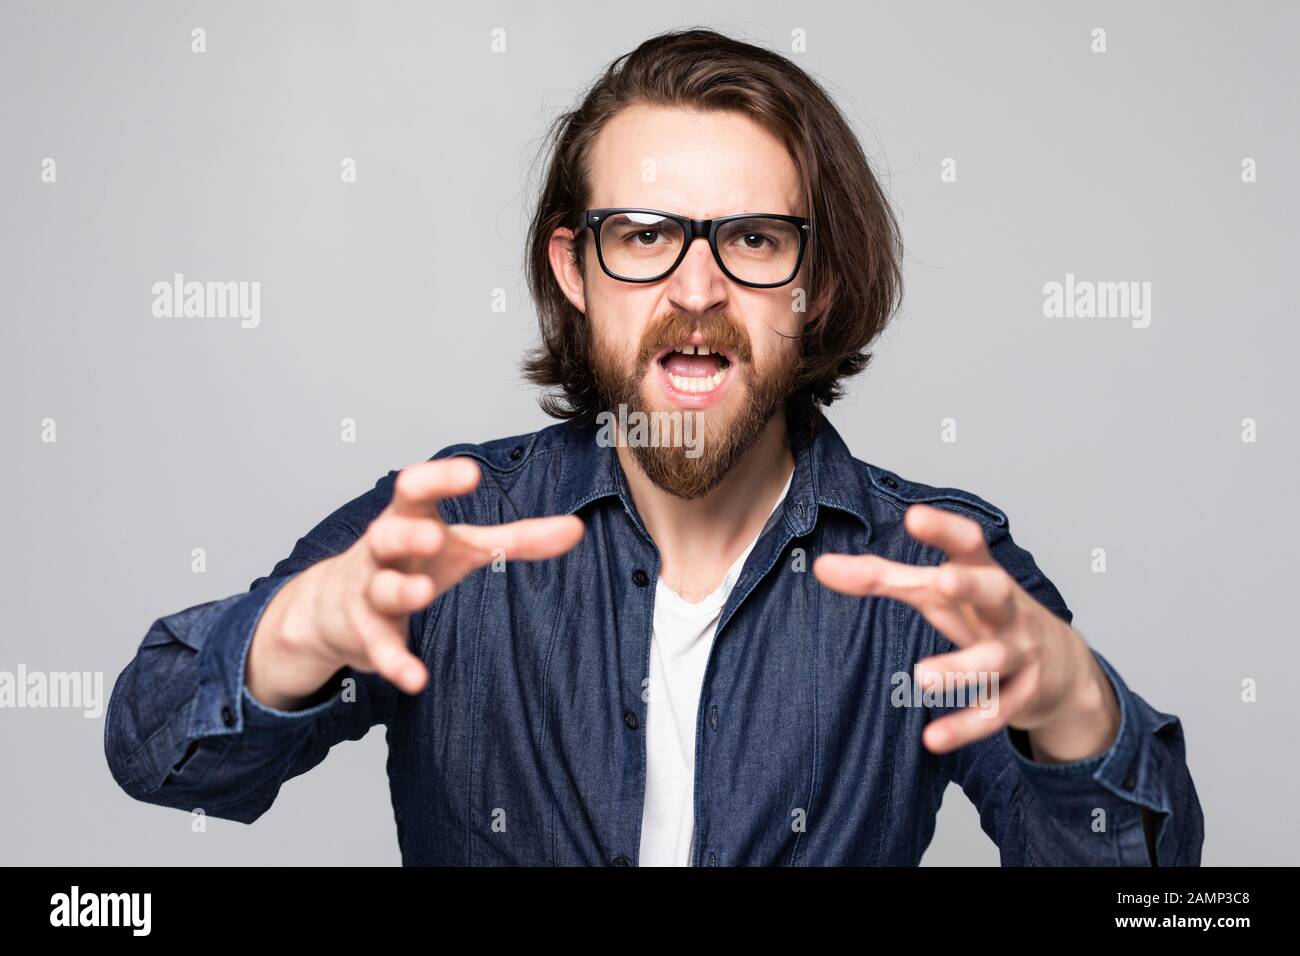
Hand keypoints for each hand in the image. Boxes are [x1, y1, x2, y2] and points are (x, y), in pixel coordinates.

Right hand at [247, 457, 584, 708]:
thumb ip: (516, 538)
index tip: (470, 473)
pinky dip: (395, 662)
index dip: (439, 480)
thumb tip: (577, 528)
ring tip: (423, 594)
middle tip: (432, 535)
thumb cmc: (412, 562)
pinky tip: (415, 678)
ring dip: (400, 591)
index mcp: (409, 519)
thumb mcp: (463, 546)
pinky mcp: (365, 633)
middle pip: (386, 534)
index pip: (414, 489)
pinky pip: (378, 647)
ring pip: (378, 588)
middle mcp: (382, 551)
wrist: (332, 607)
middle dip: (407, 535)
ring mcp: (368, 591)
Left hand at [812, 503, 1117, 759]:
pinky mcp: (1021, 696)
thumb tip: (821, 567)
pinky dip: (965, 727)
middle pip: (995, 592)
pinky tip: (933, 739)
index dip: (944, 530)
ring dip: (961, 668)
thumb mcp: (935, 593)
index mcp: (983, 575)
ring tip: (921, 677)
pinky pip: (995, 712)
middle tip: (941, 581)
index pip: (970, 544)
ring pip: (994, 660)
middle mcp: (1006, 610)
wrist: (1061, 666)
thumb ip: (881, 577)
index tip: (915, 516)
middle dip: (971, 586)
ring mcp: (1018, 653)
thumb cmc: (982, 613)